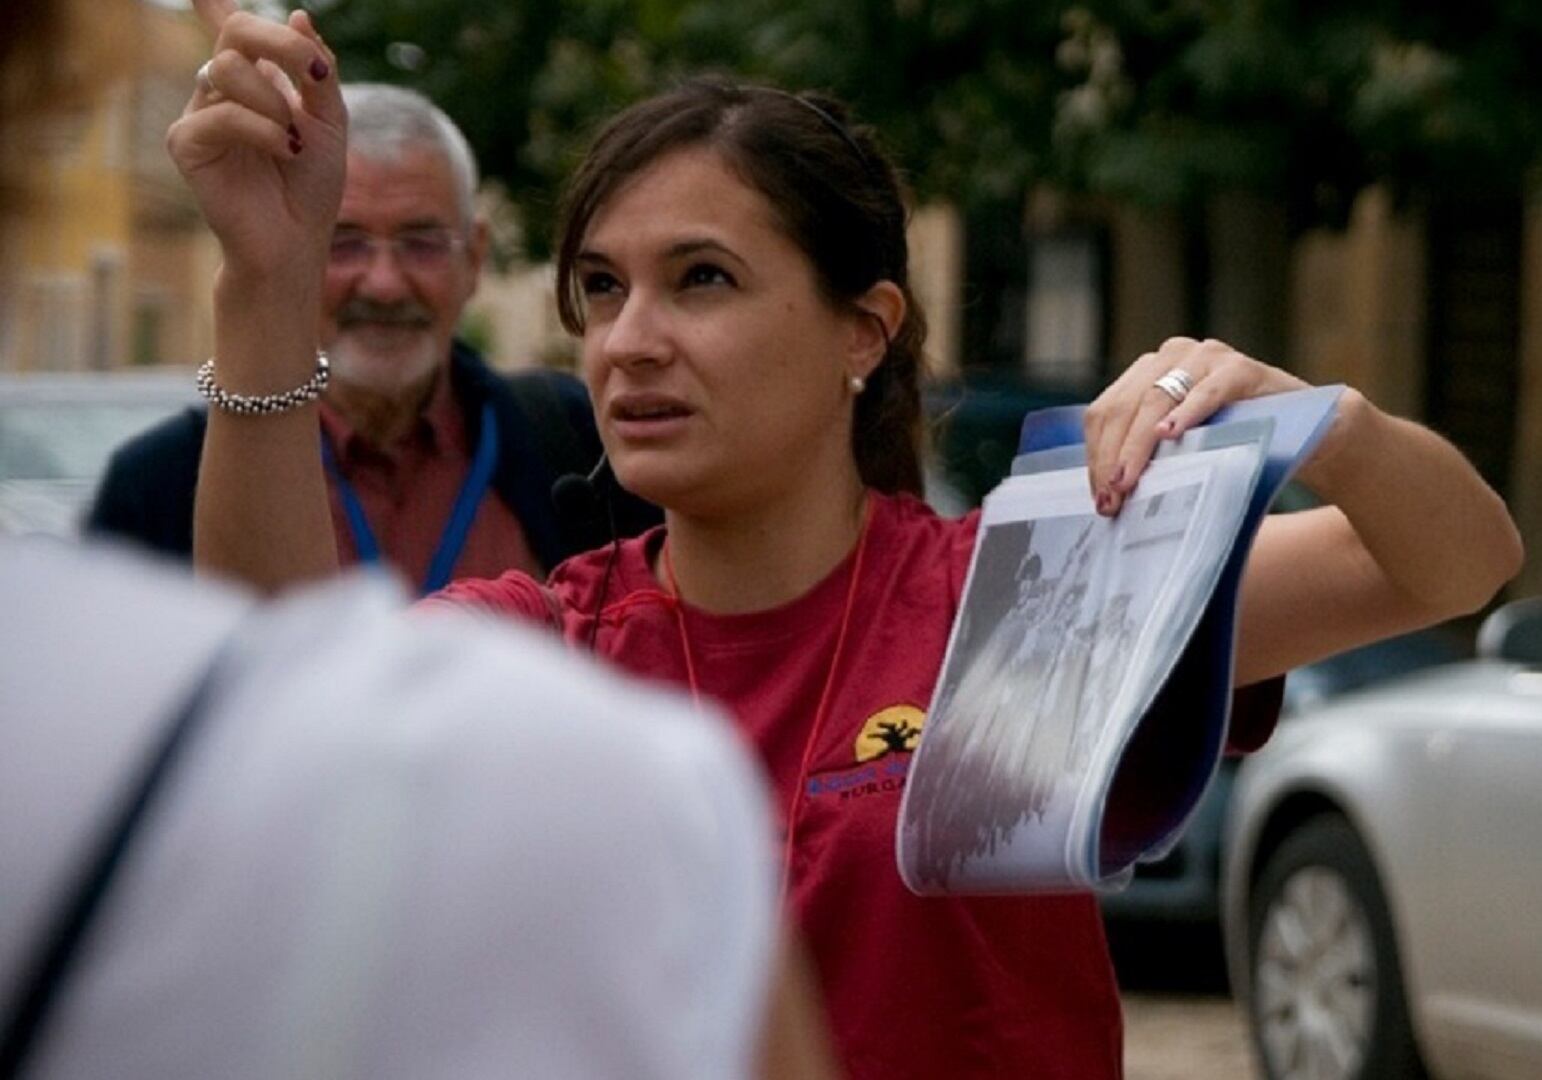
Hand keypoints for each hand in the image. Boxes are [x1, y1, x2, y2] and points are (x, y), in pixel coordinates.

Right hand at [166, 0, 345, 281]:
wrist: (296, 241)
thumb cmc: (311, 186)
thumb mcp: (329, 122)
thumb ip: (318, 72)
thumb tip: (300, 16)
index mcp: (256, 80)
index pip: (231, 28)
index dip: (216, 3)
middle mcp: (221, 90)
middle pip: (234, 32)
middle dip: (278, 43)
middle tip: (313, 72)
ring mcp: (199, 113)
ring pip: (225, 68)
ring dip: (273, 99)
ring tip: (294, 138)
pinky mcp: (186, 143)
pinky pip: (222, 114)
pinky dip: (261, 129)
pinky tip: (283, 151)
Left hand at [1083, 337, 1309, 514]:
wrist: (1313, 435)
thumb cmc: (1238, 443)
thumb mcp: (1183, 448)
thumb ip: (1147, 454)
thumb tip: (1104, 496)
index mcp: (1149, 371)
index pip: (1106, 411)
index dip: (1097, 453)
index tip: (1097, 496)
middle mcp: (1173, 355)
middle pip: (1124, 406)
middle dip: (1113, 456)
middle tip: (1111, 499)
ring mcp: (1207, 356)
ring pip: (1156, 399)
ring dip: (1138, 446)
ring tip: (1129, 482)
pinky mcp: (1241, 368)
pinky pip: (1206, 391)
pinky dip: (1186, 413)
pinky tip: (1170, 436)